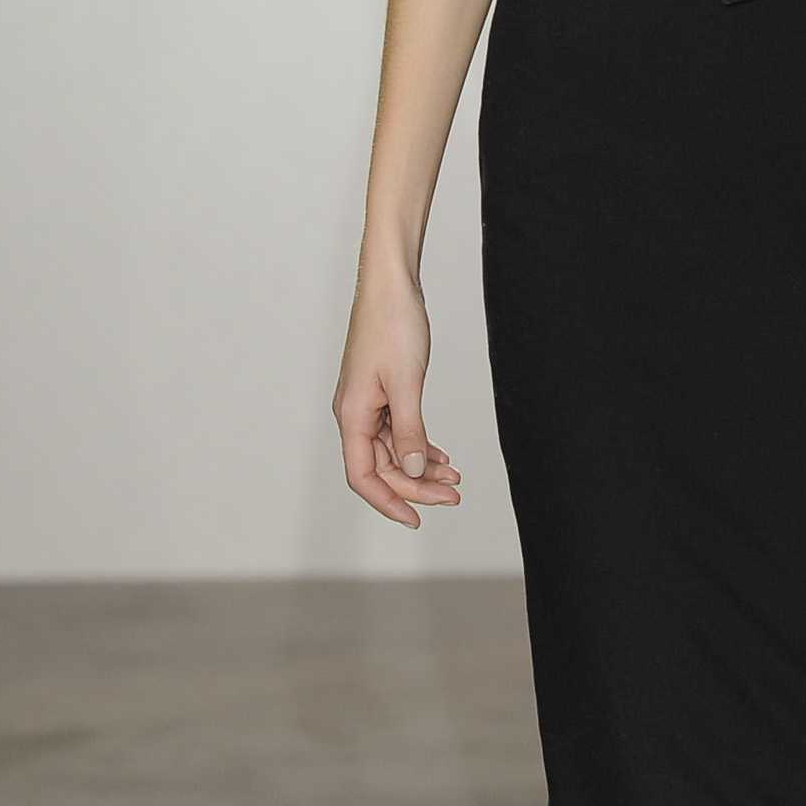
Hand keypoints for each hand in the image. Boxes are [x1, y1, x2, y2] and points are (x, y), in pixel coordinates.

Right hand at [334, 273, 461, 528]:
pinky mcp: (382, 392)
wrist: (391, 285)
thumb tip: (414, 469)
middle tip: (453, 495)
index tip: (416, 519)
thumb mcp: (406, 382)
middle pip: (382, 468)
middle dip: (416, 486)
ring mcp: (368, 404)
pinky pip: (398, 431)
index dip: (389, 501)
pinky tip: (441, 455)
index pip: (363, 476)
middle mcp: (354, 414)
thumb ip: (410, 429)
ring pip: (393, 451)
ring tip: (454, 478)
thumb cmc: (392, 325)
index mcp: (351, 415)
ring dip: (421, 467)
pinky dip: (420, 445)